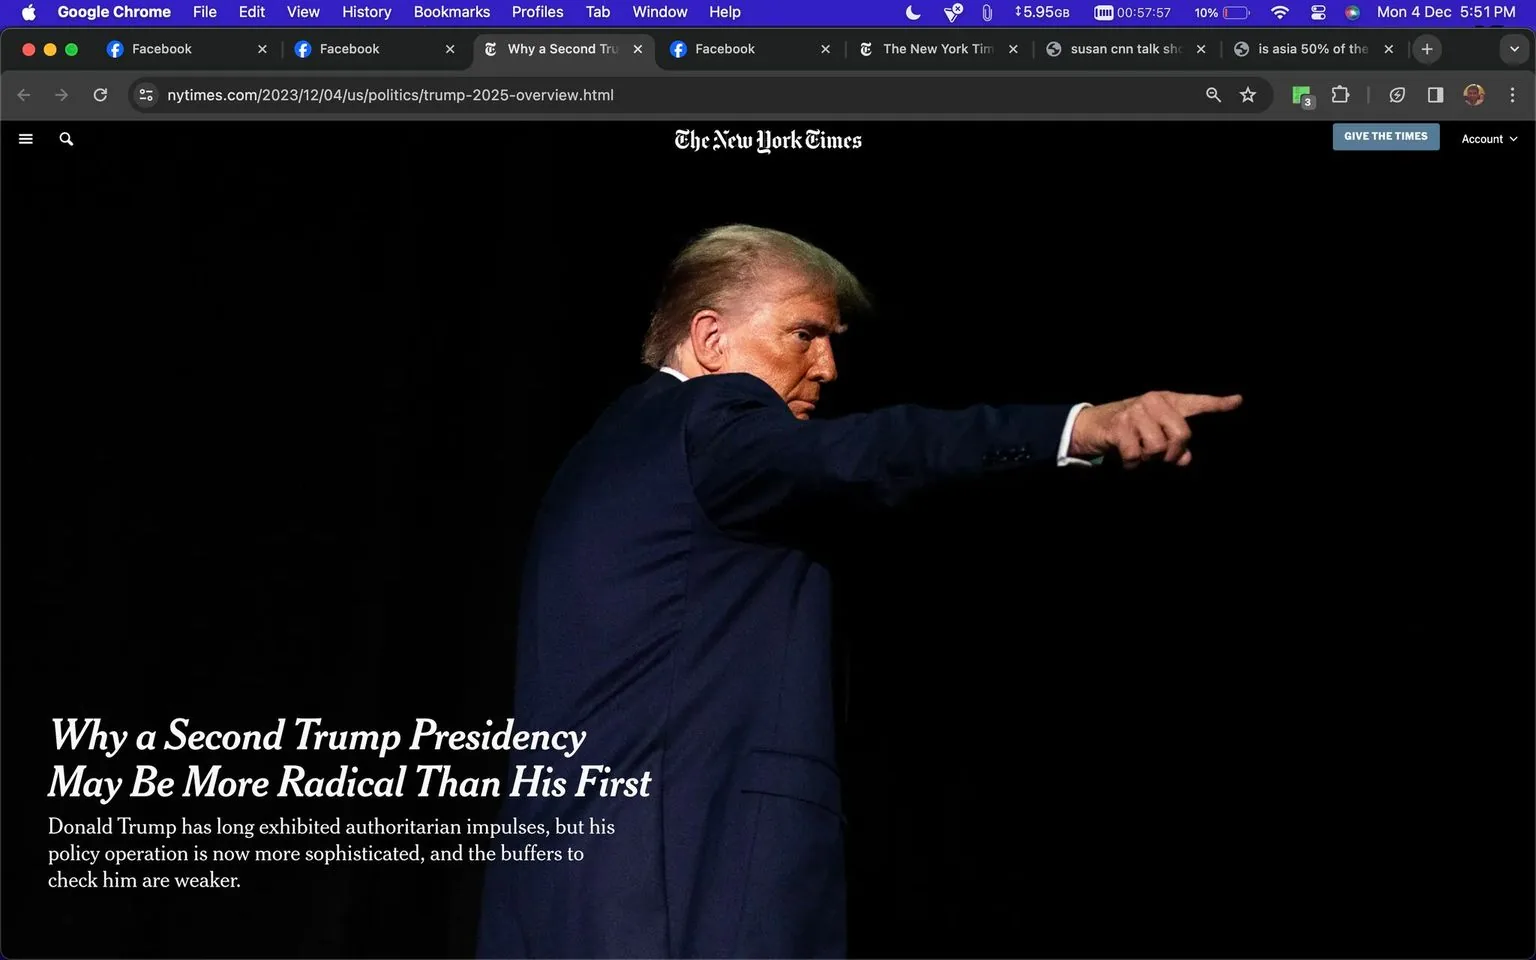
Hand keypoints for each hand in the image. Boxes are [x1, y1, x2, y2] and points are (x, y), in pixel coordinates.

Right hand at [1069, 391, 1242, 467]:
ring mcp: (1135, 412)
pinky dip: (1132, 464)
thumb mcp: (1153, 434)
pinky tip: (1127, 461)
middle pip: (1182, 434)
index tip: (1237, 401)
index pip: (1196, 403)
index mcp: (1165, 401)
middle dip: (1174, 452)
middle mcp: (1152, 401)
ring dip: (1150, 459)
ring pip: (1158, 447)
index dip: (1218, 404)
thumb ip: (1174, 446)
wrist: (1091, 426)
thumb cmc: (1129, 429)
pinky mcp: (1119, 426)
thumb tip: (1185, 460)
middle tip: (1163, 458)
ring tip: (1141, 454)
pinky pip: (1136, 454)